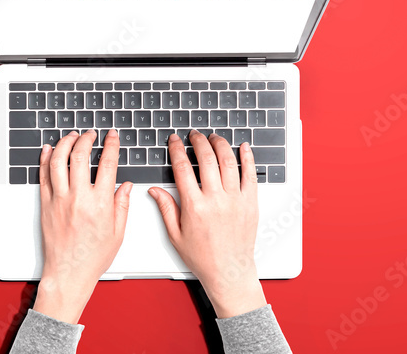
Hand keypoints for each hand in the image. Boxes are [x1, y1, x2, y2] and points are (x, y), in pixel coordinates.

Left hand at [33, 129, 131, 323]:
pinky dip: (45, 158)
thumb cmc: (92, 257)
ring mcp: (59, 200)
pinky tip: (50, 149)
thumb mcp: (117, 232)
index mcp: (100, 204)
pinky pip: (43, 175)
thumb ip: (122, 205)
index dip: (111, 145)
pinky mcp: (46, 204)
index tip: (112, 136)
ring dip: (65, 143)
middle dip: (86, 139)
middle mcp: (78, 198)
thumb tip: (126, 185)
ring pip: (58, 161)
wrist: (68, 273)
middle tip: (91, 134)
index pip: (107, 164)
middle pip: (80, 156)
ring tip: (72, 136)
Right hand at [149, 130, 266, 317]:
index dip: (177, 150)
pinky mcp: (251, 203)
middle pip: (206, 159)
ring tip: (214, 138)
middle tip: (194, 135)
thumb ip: (166, 208)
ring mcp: (235, 200)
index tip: (175, 141)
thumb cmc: (203, 257)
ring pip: (228, 162)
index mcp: (195, 207)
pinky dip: (248, 158)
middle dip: (198, 141)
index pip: (183, 168)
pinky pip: (251, 174)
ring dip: (220, 145)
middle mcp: (216, 200)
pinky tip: (243, 147)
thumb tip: (155, 190)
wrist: (229, 271)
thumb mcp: (176, 235)